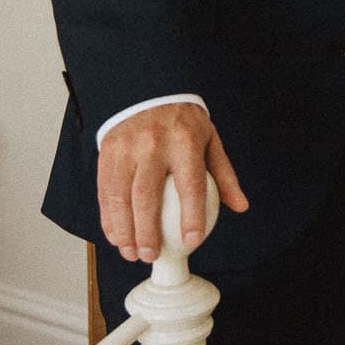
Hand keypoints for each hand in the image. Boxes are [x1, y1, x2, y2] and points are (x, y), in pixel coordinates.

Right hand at [97, 102, 248, 261]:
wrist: (147, 89)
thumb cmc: (182, 122)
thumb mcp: (209, 139)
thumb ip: (223, 174)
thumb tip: (240, 206)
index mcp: (184, 141)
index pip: (189, 184)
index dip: (191, 216)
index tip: (192, 241)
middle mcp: (153, 144)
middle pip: (147, 196)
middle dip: (147, 231)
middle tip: (151, 255)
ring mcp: (126, 148)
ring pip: (120, 197)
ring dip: (123, 230)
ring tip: (131, 253)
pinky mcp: (106, 152)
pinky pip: (104, 191)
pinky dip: (107, 218)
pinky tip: (115, 236)